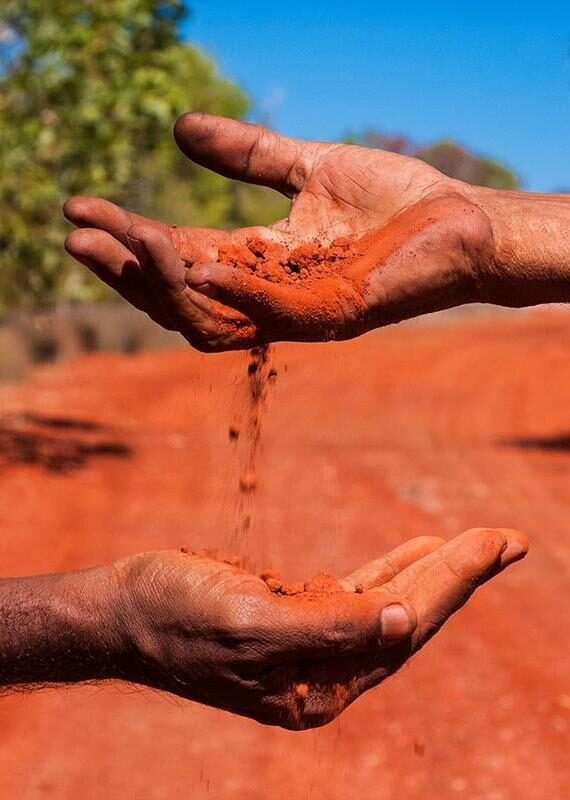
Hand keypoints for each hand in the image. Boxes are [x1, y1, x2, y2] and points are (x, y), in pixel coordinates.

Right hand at [64, 113, 495, 351]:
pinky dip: (233, 293)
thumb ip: (247, 156)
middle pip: (179, 298)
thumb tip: (178, 128)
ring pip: (212, 319)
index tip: (79, 207)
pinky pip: (273, 315)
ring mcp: (300, 312)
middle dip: (125, 271)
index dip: (126, 238)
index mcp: (258, 263)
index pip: (176, 258)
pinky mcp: (336, 315)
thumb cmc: (395, 200)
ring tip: (130, 238)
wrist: (464, 220)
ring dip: (166, 284)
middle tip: (78, 236)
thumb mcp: (306, 167)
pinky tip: (196, 262)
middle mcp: (269, 296)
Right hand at [113, 527, 526, 728]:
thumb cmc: (175, 615)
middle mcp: (323, 673)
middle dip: (459, 575)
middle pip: (407, 619)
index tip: (494, 543)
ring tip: (479, 543)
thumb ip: (329, 628)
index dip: (452, 583)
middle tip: (508, 539)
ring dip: (434, 571)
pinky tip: (418, 551)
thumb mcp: (249, 623)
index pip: (403, 630)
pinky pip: (358, 592)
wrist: (125, 609)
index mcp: (318, 687)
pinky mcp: (295, 616)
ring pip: (388, 604)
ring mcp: (311, 645)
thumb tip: (404, 623)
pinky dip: (391, 570)